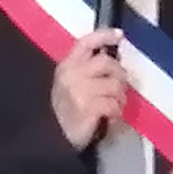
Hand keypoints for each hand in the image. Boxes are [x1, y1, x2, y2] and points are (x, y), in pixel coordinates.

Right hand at [52, 33, 127, 148]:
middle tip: (119, 88)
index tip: (120, 35)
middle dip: (119, 75)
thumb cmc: (65, 110)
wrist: (52, 138)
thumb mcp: (69, 84)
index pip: (86, 42)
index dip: (104, 35)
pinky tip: (110, 118)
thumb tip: (114, 60)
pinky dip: (116, 113)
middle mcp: (72, 74)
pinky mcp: (88, 107)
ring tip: (114, 106)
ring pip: (114, 85)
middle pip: (107, 62)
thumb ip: (87, 70)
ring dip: (120, 98)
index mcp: (67, 65)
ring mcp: (79, 90)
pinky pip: (114, 104)